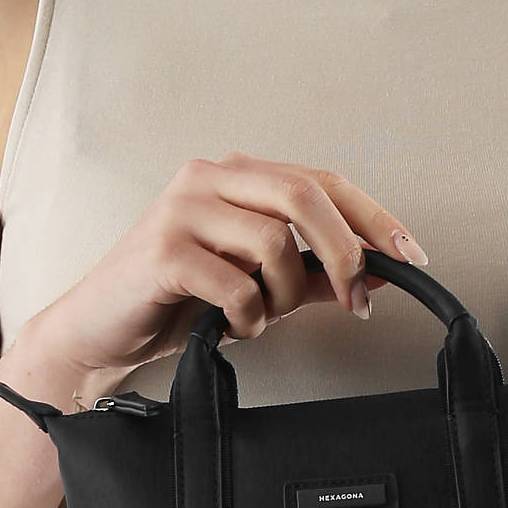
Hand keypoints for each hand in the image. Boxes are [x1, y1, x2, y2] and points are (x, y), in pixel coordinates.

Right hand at [13, 149, 429, 389]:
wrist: (97, 330)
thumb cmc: (174, 302)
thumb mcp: (255, 285)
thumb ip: (311, 274)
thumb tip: (377, 274)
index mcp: (236, 176)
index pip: (323, 181)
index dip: (373, 217)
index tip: (410, 255)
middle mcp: (209, 179)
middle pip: (304, 196)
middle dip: (344, 253)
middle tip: (356, 300)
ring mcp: (183, 210)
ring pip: (274, 242)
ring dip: (284, 295)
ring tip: (260, 316)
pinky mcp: (163, 251)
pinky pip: (236, 284)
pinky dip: (248, 316)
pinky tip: (232, 326)